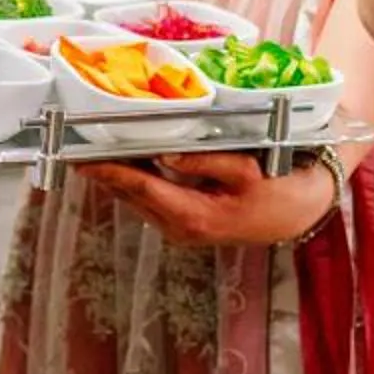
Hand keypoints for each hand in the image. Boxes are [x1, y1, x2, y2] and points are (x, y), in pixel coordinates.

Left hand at [82, 151, 340, 246]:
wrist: (299, 214)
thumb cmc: (279, 189)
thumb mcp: (247, 170)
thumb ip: (205, 162)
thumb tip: (166, 153)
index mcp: (193, 216)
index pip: (140, 188)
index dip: (108, 171)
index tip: (79, 158)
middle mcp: (180, 228)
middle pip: (131, 194)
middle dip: (103, 170)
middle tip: (74, 143)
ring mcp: (181, 229)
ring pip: (137, 199)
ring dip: (115, 175)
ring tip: (90, 147)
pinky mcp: (184, 223)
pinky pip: (149, 200)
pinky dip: (133, 180)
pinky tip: (125, 158)